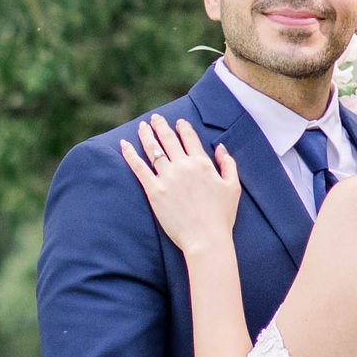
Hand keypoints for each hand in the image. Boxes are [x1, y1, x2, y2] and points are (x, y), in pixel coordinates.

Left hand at [119, 111, 242, 254]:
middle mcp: (183, 166)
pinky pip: (139, 168)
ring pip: (153, 149)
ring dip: (146, 135)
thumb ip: (228, 164)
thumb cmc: (222, 216)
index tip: (178, 122)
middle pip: (169, 140)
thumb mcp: (233, 187)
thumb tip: (220, 147)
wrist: (206, 238)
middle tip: (155, 118)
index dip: (183, 128)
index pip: (190, 138)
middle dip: (161, 126)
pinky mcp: (154, 191)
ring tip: (142, 126)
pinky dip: (130, 155)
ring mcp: (167, 177)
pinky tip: (124, 145)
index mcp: (202, 163)